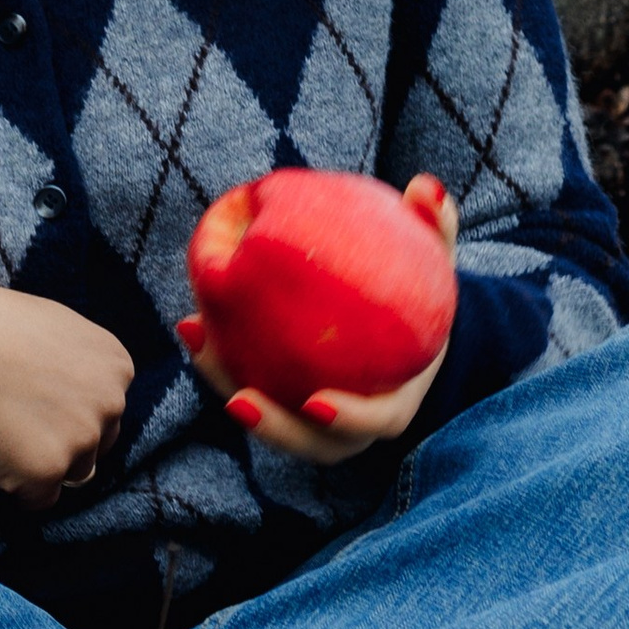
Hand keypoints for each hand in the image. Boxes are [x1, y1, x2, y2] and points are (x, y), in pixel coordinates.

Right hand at [0, 275, 133, 509]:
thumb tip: (69, 387)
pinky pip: (38, 498)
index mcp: (116, 366)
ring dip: (42, 463)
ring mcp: (82, 438)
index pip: (107, 408)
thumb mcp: (55, 326)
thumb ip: (78, 361)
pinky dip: (17, 485)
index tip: (41, 402)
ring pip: (71, 472)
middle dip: (64, 439)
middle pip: (97, 443)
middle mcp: (110, 403)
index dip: (70, 409)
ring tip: (3, 434)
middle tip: (20, 422)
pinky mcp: (47, 470)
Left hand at [178, 177, 459, 462]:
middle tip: (240, 398)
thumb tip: (427, 186)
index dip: (349, 419)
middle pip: (310, 442)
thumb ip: (435, 226)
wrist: (404, 327)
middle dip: (273, 428)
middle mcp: (352, 424)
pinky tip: (193, 322)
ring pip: (268, 422)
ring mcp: (312, 420)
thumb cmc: (421, 293)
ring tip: (200, 341)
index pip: (375, 422)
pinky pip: (249, 385)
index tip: (316, 401)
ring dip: (228, 387)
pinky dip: (220, 361)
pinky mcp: (280, 400)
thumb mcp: (434, 259)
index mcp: (395, 401)